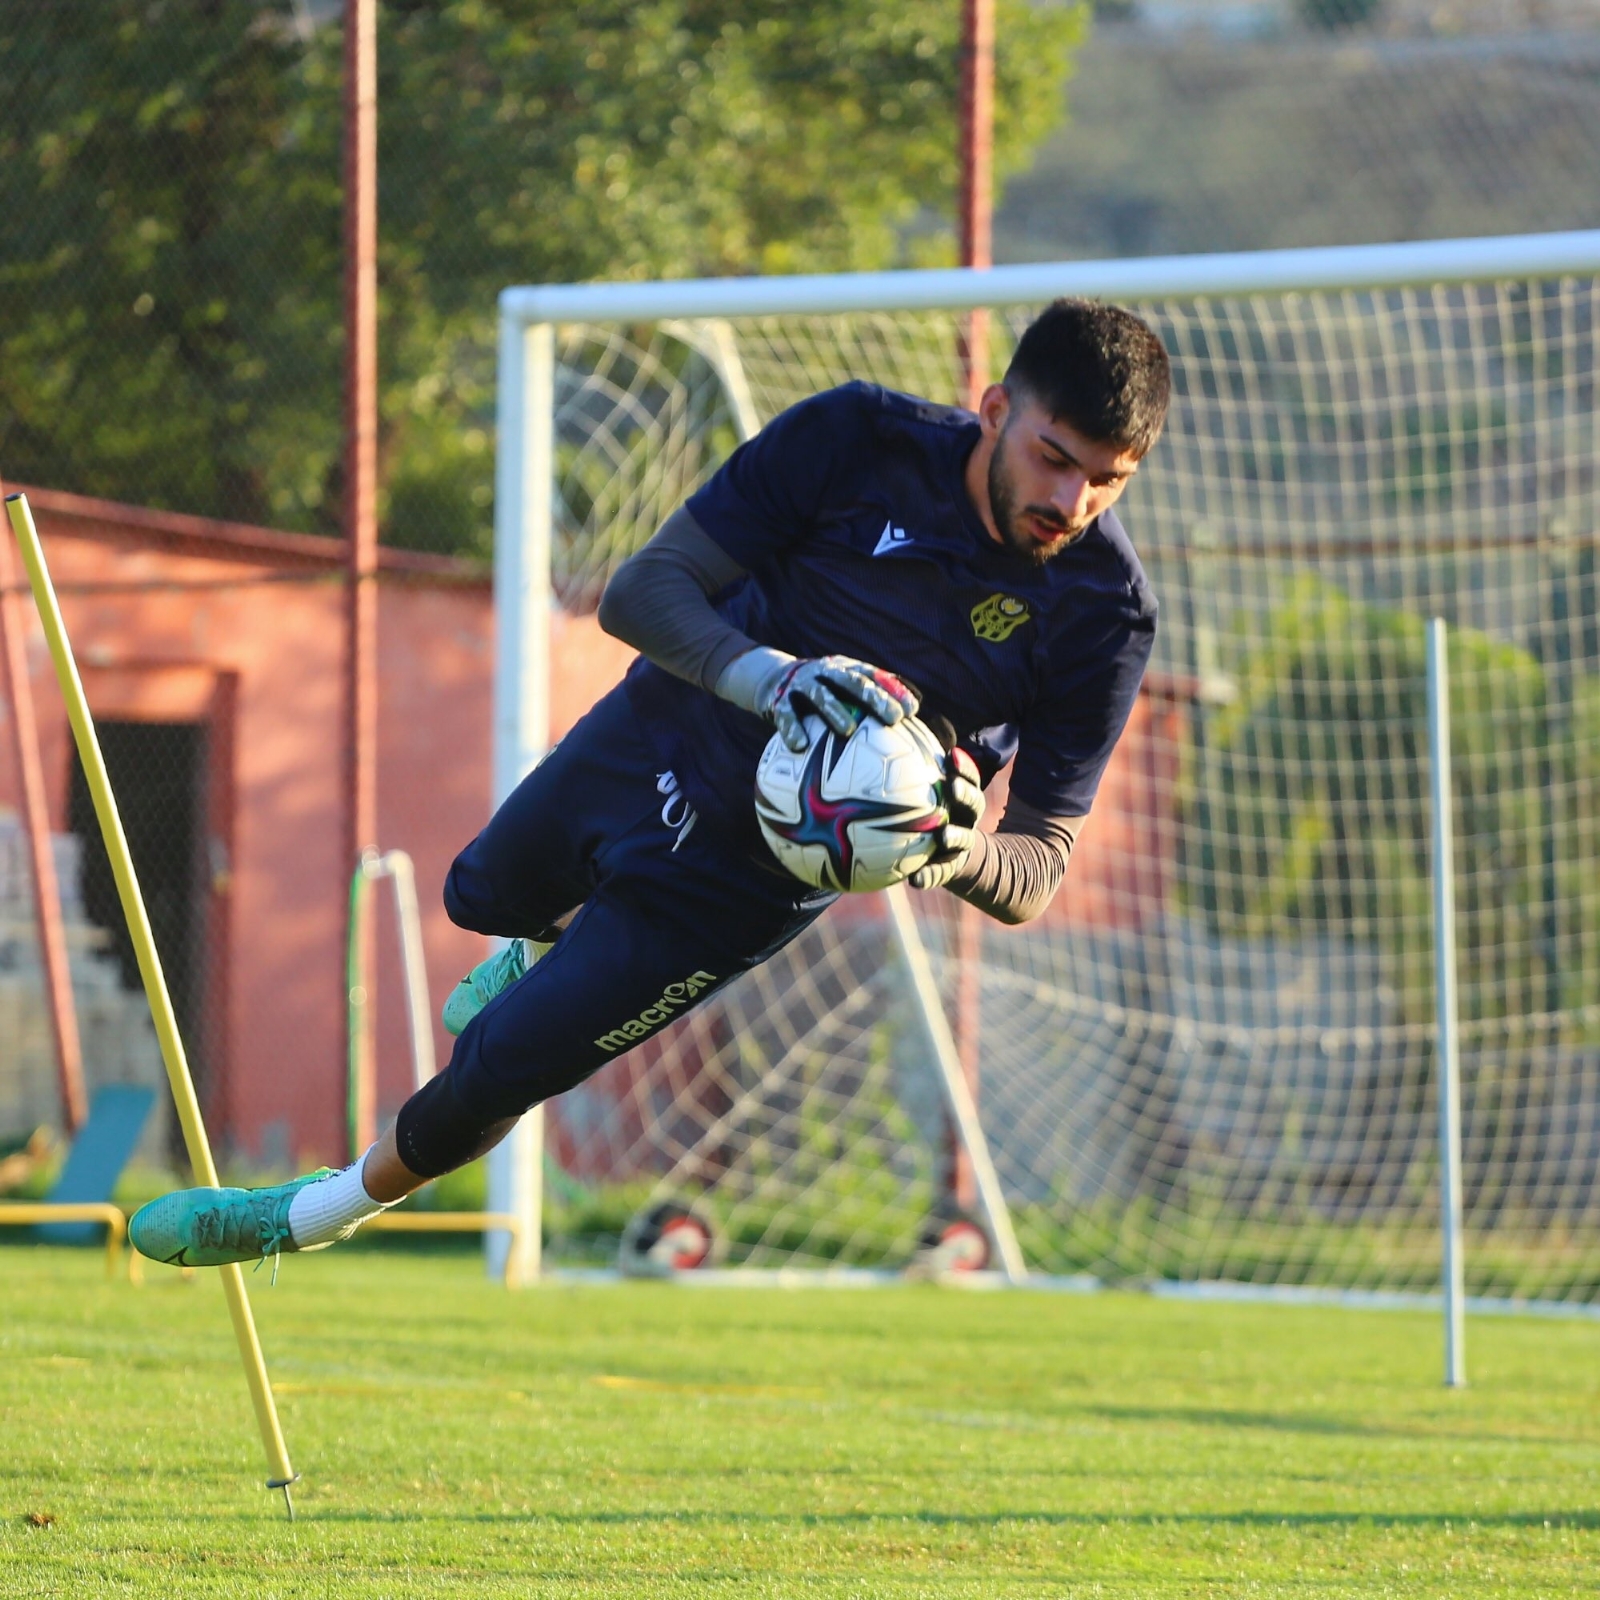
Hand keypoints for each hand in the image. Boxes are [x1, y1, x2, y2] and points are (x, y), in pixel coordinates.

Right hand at [760, 655, 918, 752]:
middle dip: (874, 699)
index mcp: (846, 668)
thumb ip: (874, 694)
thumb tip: (916, 709)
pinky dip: (792, 729)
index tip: (912, 710)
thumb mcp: (845, 686)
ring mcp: (802, 685)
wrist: (773, 679)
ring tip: (848, 731)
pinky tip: (800, 746)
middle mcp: (826, 672)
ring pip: (820, 695)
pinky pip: (786, 715)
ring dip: (835, 712)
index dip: (893, 691)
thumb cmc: (823, 690)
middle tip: (893, 719)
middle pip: (852, 682)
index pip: (874, 677)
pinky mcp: (779, 701)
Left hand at [908, 748, 985, 890]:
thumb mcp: (928, 795)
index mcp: (962, 799)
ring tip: (943, 835)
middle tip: (953, 787)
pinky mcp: (949, 869)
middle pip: (974, 804)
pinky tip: (914, 881)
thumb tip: (891, 736)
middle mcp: (966, 819)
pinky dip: (928, 876)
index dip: (964, 767)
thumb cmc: (930, 816)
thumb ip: (916, 772)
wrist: (948, 857)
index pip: (969, 778)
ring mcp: (961, 845)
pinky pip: (939, 873)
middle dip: (965, 794)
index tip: (952, 755)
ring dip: (955, 836)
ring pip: (963, 839)